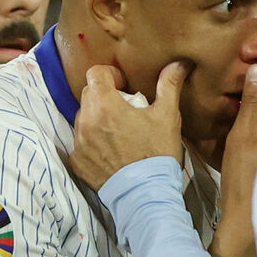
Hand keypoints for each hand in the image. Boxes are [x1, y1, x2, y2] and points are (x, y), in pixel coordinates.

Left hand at [70, 61, 186, 188]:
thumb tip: (179, 62)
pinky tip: (111, 151)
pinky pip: (80, 142)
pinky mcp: (77, 161)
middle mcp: (86, 120)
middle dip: (105, 96)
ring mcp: (79, 142)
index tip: (125, 86)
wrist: (146, 193)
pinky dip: (92, 141)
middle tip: (125, 110)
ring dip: (97, 118)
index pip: (95, 73)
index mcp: (105, 104)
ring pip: (83, 118)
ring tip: (118, 132)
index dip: (111, 75)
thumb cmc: (157, 152)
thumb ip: (169, 85)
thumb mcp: (167, 116)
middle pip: (88, 94)